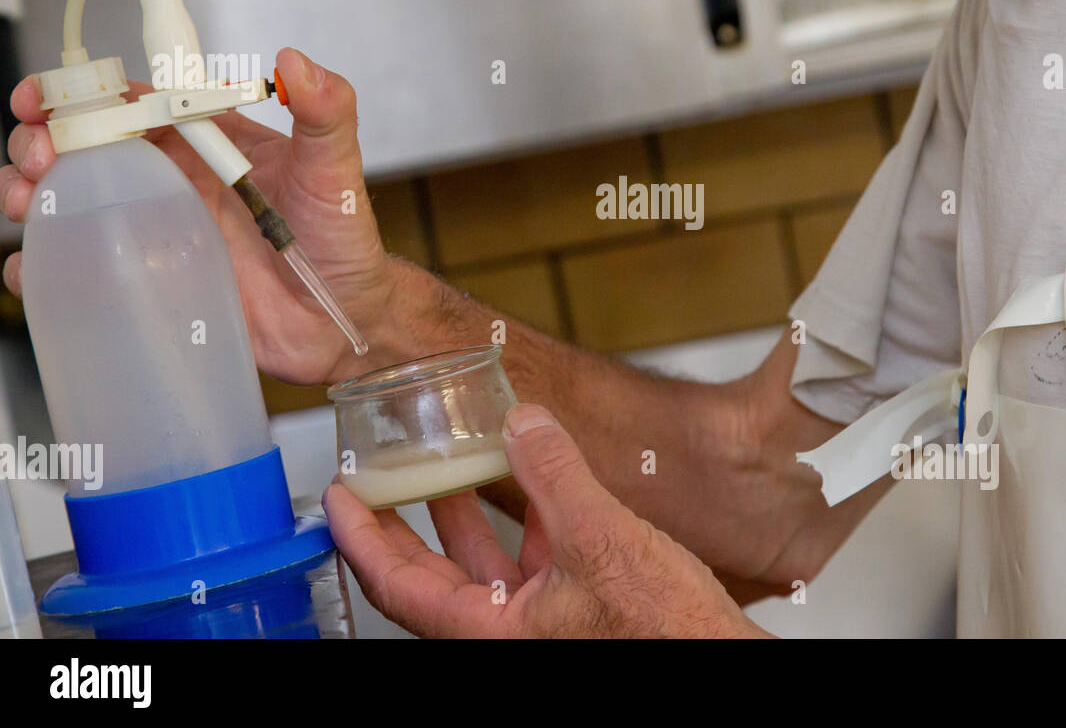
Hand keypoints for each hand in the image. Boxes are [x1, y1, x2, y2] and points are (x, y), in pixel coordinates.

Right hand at [1, 47, 402, 383]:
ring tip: (27, 202)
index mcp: (207, 142)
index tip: (46, 96)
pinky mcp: (151, 281)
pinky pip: (82, 269)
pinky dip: (44, 266)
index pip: (132, 102)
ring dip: (32, 194)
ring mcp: (156, 231)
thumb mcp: (337, 170)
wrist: (343, 318)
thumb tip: (299, 61)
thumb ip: (326, 113)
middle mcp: (173, 181)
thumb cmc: (341, 240)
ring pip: (72, 201)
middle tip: (40, 157)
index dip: (82, 93)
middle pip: (86, 147)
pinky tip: (34, 268)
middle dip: (45, 141)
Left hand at [324, 404, 771, 637]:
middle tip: (382, 473)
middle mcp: (507, 628)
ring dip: (464, 510)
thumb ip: (556, 476)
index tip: (339, 497)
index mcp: (491, 631)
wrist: (715, 652)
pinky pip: (530, 554)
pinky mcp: (576, 603)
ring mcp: (540, 618)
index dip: (361, 538)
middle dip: (406, 519)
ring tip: (451, 459)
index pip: (396, 586)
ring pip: (482, 562)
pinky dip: (524, 513)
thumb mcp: (600, 540)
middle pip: (430, 573)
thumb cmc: (663, 634)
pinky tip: (534, 474)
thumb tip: (522, 423)